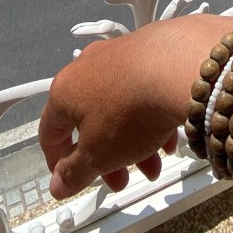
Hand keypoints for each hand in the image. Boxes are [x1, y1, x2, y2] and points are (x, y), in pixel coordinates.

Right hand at [39, 21, 189, 198]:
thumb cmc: (132, 108)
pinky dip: (152, 114)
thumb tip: (59, 183)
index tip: (70, 178)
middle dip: (106, 157)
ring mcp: (122, 54)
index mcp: (65, 89)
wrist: (182, 68)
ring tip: (154, 161)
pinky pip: (145, 89)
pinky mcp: (153, 49)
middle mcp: (90, 65)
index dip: (58, 162)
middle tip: (120, 178)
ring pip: (121, 107)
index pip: (51, 132)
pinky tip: (169, 133)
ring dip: (134, 141)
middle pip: (92, 122)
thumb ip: (75, 173)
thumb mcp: (98, 155)